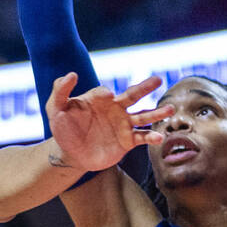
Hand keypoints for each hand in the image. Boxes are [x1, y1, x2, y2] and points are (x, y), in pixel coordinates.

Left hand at [46, 74, 172, 172]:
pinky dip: (151, 137)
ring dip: (157, 113)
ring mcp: (122, 125)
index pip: (104, 92)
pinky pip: (142, 137)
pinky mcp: (126, 141)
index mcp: (98, 99)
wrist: (70, 152)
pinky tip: (160, 137)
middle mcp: (114, 109)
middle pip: (132, 95)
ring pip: (143, 116)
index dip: (105, 94)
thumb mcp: (55, 108)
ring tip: (170, 110)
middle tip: (158, 80)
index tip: (107, 96)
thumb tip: (71, 74)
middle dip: (145, 87)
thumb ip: (60, 90)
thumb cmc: (62, 127)